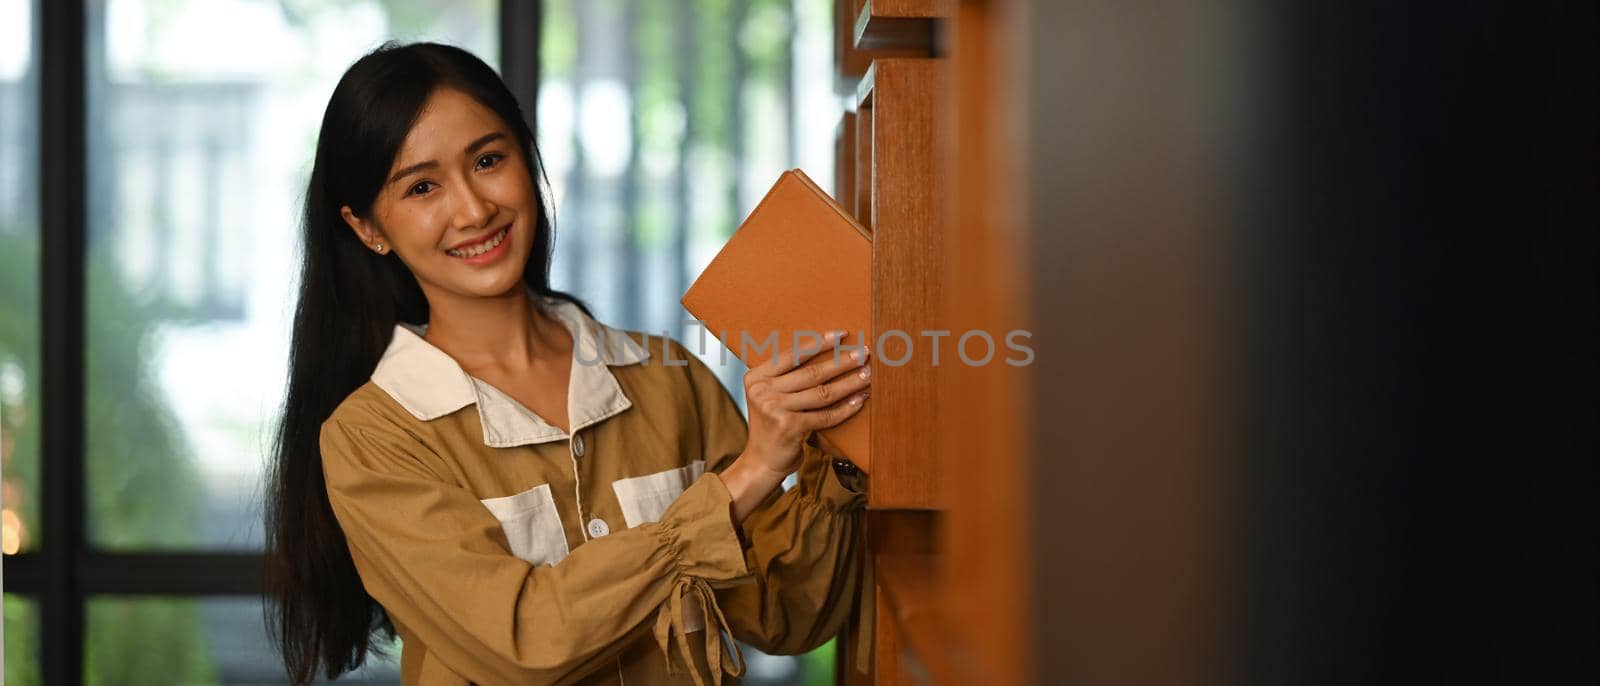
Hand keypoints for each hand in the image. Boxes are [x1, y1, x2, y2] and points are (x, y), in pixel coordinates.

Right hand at [719, 330, 870, 522]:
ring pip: (822, 392)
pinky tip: (860, 400)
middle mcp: (763, 391)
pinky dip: (846, 408)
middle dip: (842, 361)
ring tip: (867, 375)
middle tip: (863, 353)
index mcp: (756, 377)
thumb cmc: (773, 425)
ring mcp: (774, 409)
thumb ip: (788, 377)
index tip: (842, 334)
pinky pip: (825, 414)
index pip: (792, 354)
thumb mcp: (770, 396)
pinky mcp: (789, 427)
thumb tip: (828, 353)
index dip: (820, 343)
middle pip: (812, 372)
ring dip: (849, 383)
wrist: (761, 461)